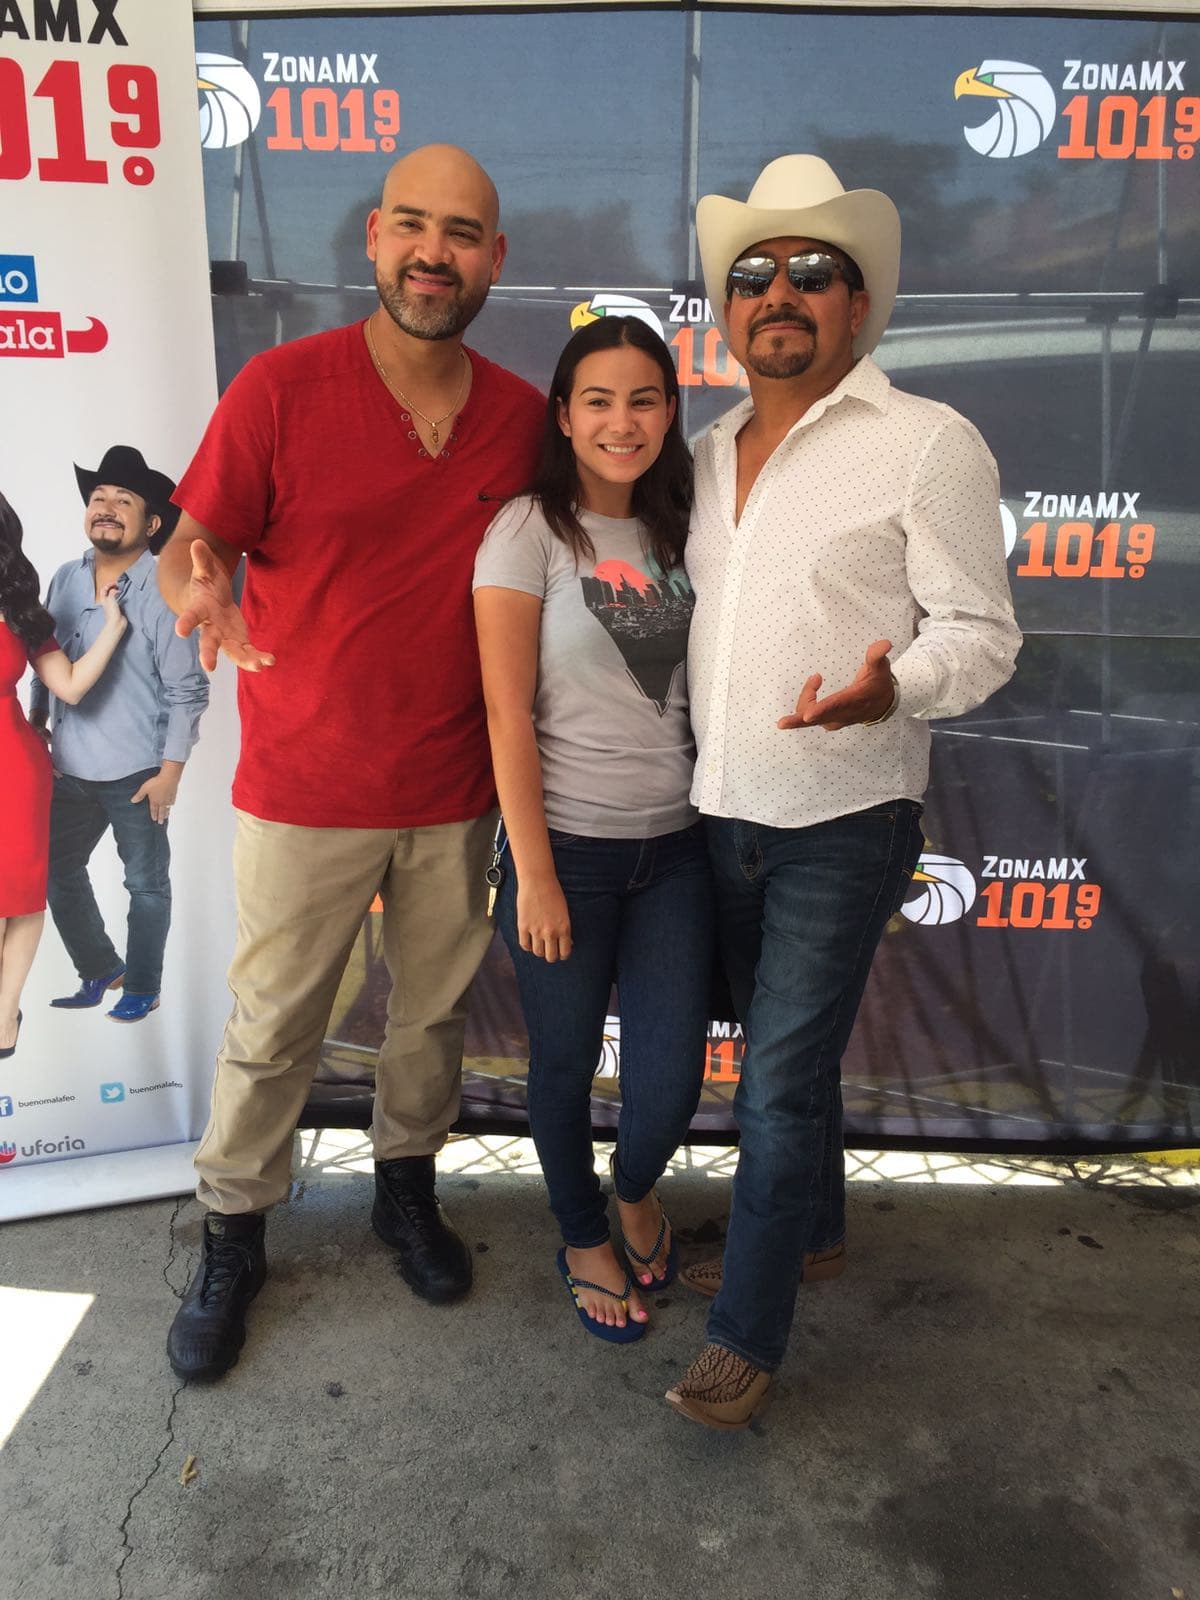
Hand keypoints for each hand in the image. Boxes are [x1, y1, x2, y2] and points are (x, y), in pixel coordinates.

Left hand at [99, 583, 127, 634]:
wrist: (117, 622)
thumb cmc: (112, 612)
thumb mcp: (110, 599)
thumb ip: (112, 592)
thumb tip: (116, 590)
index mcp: (104, 600)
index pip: (103, 589)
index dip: (108, 585)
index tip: (115, 583)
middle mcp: (107, 602)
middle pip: (108, 592)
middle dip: (112, 588)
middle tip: (118, 585)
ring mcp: (113, 605)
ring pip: (113, 596)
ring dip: (117, 592)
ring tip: (121, 589)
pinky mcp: (118, 609)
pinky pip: (119, 600)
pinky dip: (121, 597)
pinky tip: (124, 597)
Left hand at [130, 767, 179, 824]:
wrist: (169, 778)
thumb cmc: (156, 783)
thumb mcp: (145, 788)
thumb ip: (139, 795)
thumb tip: (132, 801)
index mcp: (155, 801)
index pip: (153, 810)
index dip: (153, 815)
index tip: (154, 820)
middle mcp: (162, 802)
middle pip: (161, 811)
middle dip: (160, 817)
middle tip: (160, 823)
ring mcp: (168, 799)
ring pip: (167, 808)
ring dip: (166, 813)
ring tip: (166, 817)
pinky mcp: (173, 795)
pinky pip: (172, 802)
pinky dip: (171, 805)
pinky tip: (171, 805)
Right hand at [175, 540, 274, 672]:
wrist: (209, 598)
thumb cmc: (206, 584)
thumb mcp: (205, 570)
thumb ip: (202, 560)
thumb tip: (197, 543)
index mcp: (200, 608)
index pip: (191, 615)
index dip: (185, 621)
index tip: (179, 631)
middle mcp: (210, 627)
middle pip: (208, 641)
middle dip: (208, 653)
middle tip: (209, 666)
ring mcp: (224, 636)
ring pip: (231, 651)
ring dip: (244, 660)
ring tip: (259, 666)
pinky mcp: (237, 640)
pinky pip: (246, 652)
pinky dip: (257, 658)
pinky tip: (269, 662)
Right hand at [517, 875, 572, 962]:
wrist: (537, 880)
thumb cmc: (553, 892)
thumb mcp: (564, 912)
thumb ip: (564, 928)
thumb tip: (566, 942)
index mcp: (564, 928)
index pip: (565, 952)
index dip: (563, 955)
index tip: (560, 953)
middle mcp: (551, 932)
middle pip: (551, 956)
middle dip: (551, 956)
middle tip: (550, 951)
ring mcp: (536, 930)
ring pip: (538, 952)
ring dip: (539, 951)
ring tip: (539, 945)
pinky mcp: (523, 926)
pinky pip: (524, 944)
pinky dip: (527, 946)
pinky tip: (529, 941)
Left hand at [779, 639, 895, 731]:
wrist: (883, 704)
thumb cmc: (879, 683)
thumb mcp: (881, 668)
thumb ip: (877, 655)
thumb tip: (885, 643)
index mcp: (853, 701)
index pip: (836, 706)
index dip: (821, 710)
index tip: (807, 716)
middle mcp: (842, 715)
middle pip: (816, 720)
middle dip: (798, 720)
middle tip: (782, 723)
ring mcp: (834, 721)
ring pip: (810, 717)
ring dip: (806, 699)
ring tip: (816, 678)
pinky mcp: (828, 722)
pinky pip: (809, 717)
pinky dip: (806, 703)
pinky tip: (814, 685)